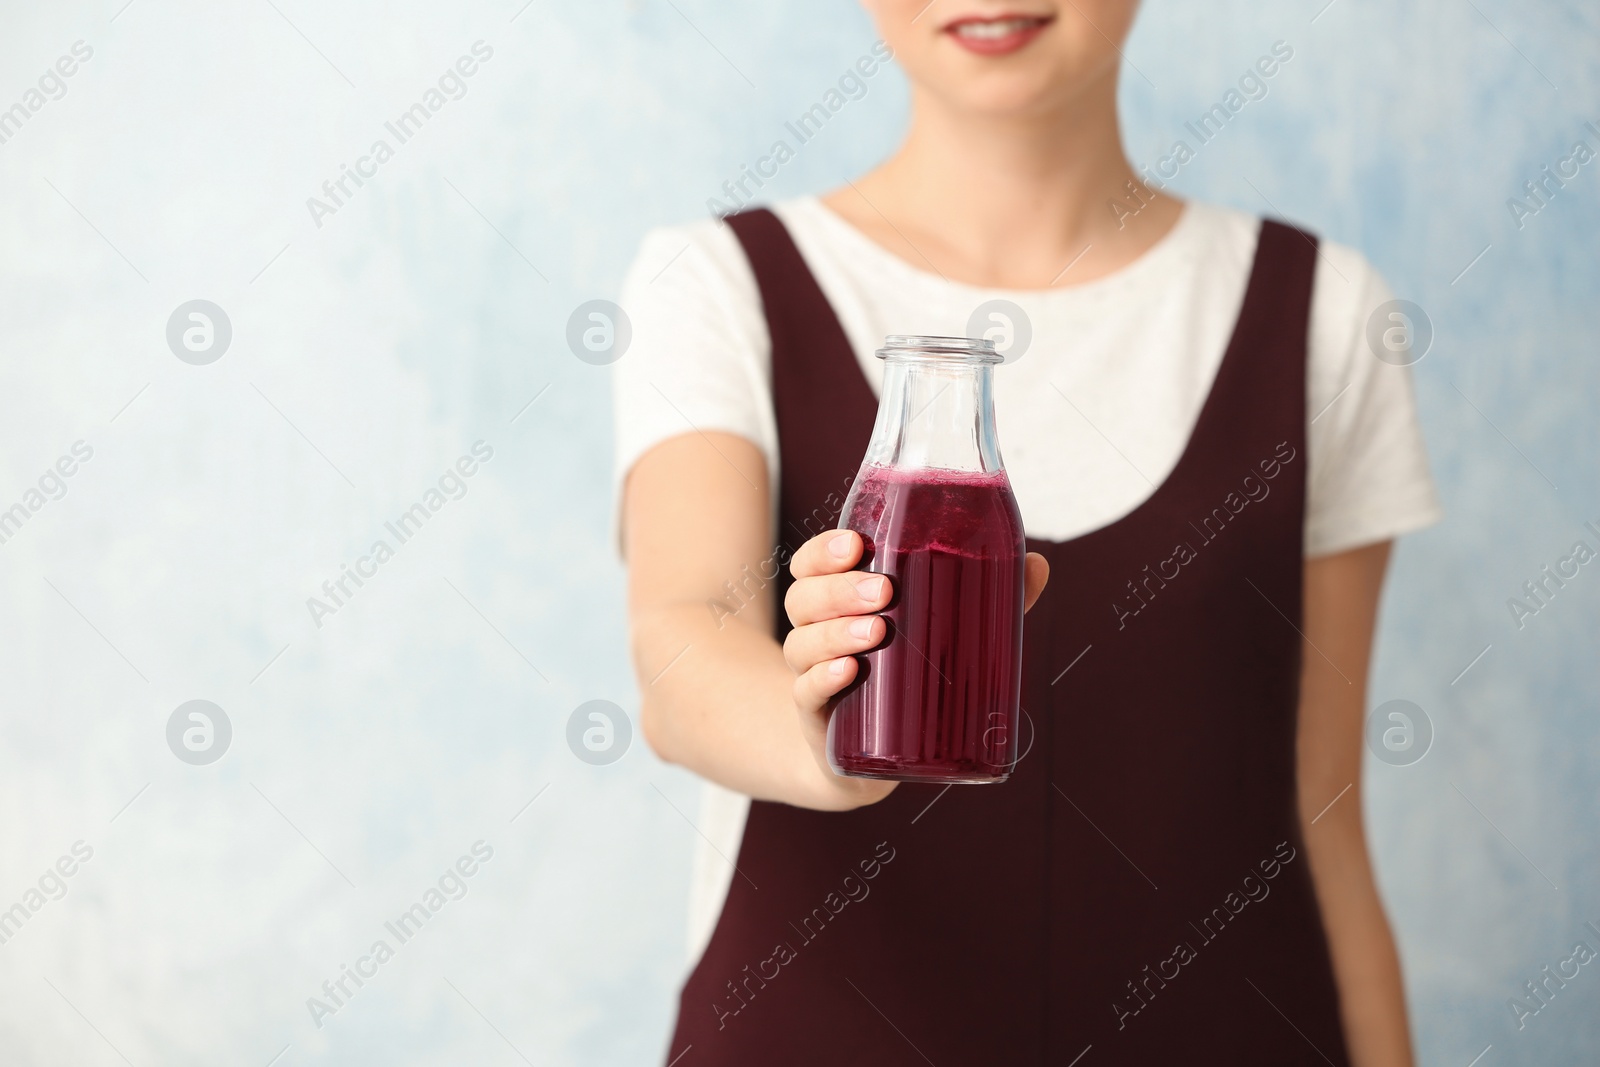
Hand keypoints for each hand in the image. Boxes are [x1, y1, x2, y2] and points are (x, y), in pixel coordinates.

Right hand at [781, 529, 1049, 810]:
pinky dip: (822, 679)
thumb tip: (1037, 565)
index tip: (857, 544)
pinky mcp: (816, 717)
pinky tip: (847, 672)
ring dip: (835, 632)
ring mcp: (811, 674)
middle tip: (884, 590)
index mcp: (837, 600)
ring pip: (802, 642)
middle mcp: (815, 632)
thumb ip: (985, 598)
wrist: (873, 756)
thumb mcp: (939, 634)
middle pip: (803, 597)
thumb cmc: (906, 674)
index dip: (824, 551)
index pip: (812, 563)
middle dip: (840, 589)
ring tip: (877, 631)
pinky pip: (806, 693)